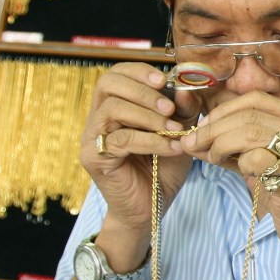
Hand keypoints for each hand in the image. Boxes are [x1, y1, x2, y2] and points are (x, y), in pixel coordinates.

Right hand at [82, 63, 202, 256]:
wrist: (152, 207)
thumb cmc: (163, 167)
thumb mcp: (180, 132)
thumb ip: (184, 110)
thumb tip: (186, 88)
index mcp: (115, 106)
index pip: (116, 74)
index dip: (139, 71)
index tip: (165, 81)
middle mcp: (98, 118)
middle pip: (108, 84)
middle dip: (143, 91)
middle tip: (170, 107)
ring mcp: (93, 137)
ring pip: (113, 109)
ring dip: (148, 116)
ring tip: (173, 128)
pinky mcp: (94, 158)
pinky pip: (121, 139)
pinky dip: (151, 140)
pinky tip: (172, 147)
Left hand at [180, 91, 279, 251]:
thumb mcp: (262, 161)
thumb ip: (234, 145)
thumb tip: (194, 136)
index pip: (257, 100)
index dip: (224, 110)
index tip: (203, 127)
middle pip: (250, 115)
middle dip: (214, 128)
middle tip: (194, 143)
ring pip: (251, 133)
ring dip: (221, 144)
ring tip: (212, 157)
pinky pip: (257, 159)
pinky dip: (239, 163)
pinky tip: (239, 171)